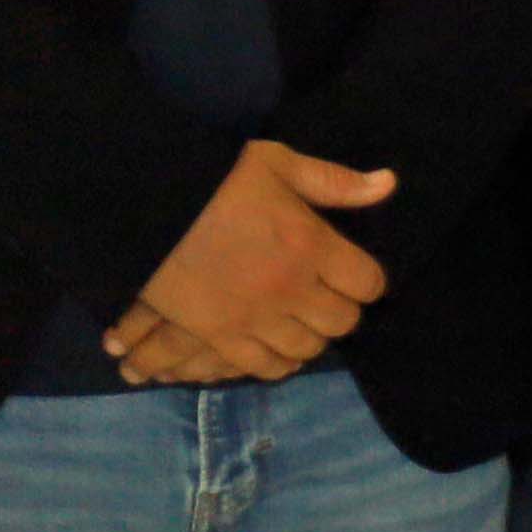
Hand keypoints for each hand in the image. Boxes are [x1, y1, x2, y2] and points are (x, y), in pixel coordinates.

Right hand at [122, 142, 393, 384]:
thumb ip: (333, 181)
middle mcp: (289, 289)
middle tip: (323, 297)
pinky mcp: (218, 335)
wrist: (143, 205)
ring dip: (307, 338)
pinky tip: (272, 350)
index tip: (351, 273)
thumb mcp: (277, 165)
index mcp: (310, 245)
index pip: (368, 283)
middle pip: (341, 323)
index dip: (364, 280)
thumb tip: (389, 183)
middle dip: (337, 310)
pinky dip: (272, 363)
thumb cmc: (215, 181)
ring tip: (297, 323)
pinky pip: (261, 367)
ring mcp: (254, 317)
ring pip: (304, 350)